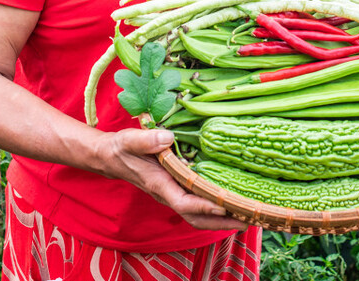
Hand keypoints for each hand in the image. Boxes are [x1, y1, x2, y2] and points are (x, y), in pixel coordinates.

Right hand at [98, 127, 249, 230]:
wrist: (111, 157)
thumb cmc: (122, 148)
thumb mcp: (130, 140)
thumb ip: (146, 140)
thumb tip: (168, 137)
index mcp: (159, 184)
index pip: (184, 202)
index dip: (204, 206)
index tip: (224, 206)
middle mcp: (168, 194)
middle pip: (196, 218)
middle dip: (221, 222)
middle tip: (247, 221)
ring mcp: (172, 195)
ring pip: (198, 216)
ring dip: (221, 219)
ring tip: (246, 217)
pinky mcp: (176, 191)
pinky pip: (197, 206)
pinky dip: (214, 210)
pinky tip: (230, 204)